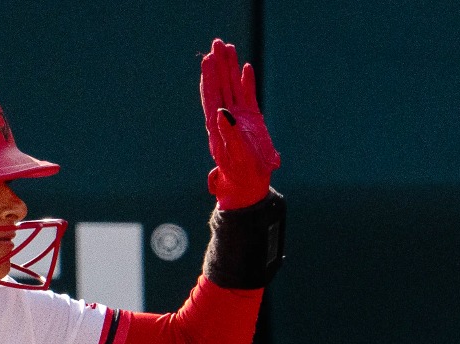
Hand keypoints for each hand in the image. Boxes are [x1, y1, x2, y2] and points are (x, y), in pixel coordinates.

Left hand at [201, 38, 280, 208]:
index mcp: (217, 125)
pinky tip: (246, 67)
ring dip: (230, 68)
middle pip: (221, 85)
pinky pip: (248, 95)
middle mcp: (226, 117)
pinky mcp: (251, 119)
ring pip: (233, 86)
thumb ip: (229, 134)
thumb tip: (222, 113)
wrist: (251, 182)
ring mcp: (238, 116)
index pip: (212, 96)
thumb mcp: (235, 154)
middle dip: (219, 64)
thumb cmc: (241, 172)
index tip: (207, 59)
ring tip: (229, 47)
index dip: (209, 77)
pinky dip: (247, 81)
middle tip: (217, 43)